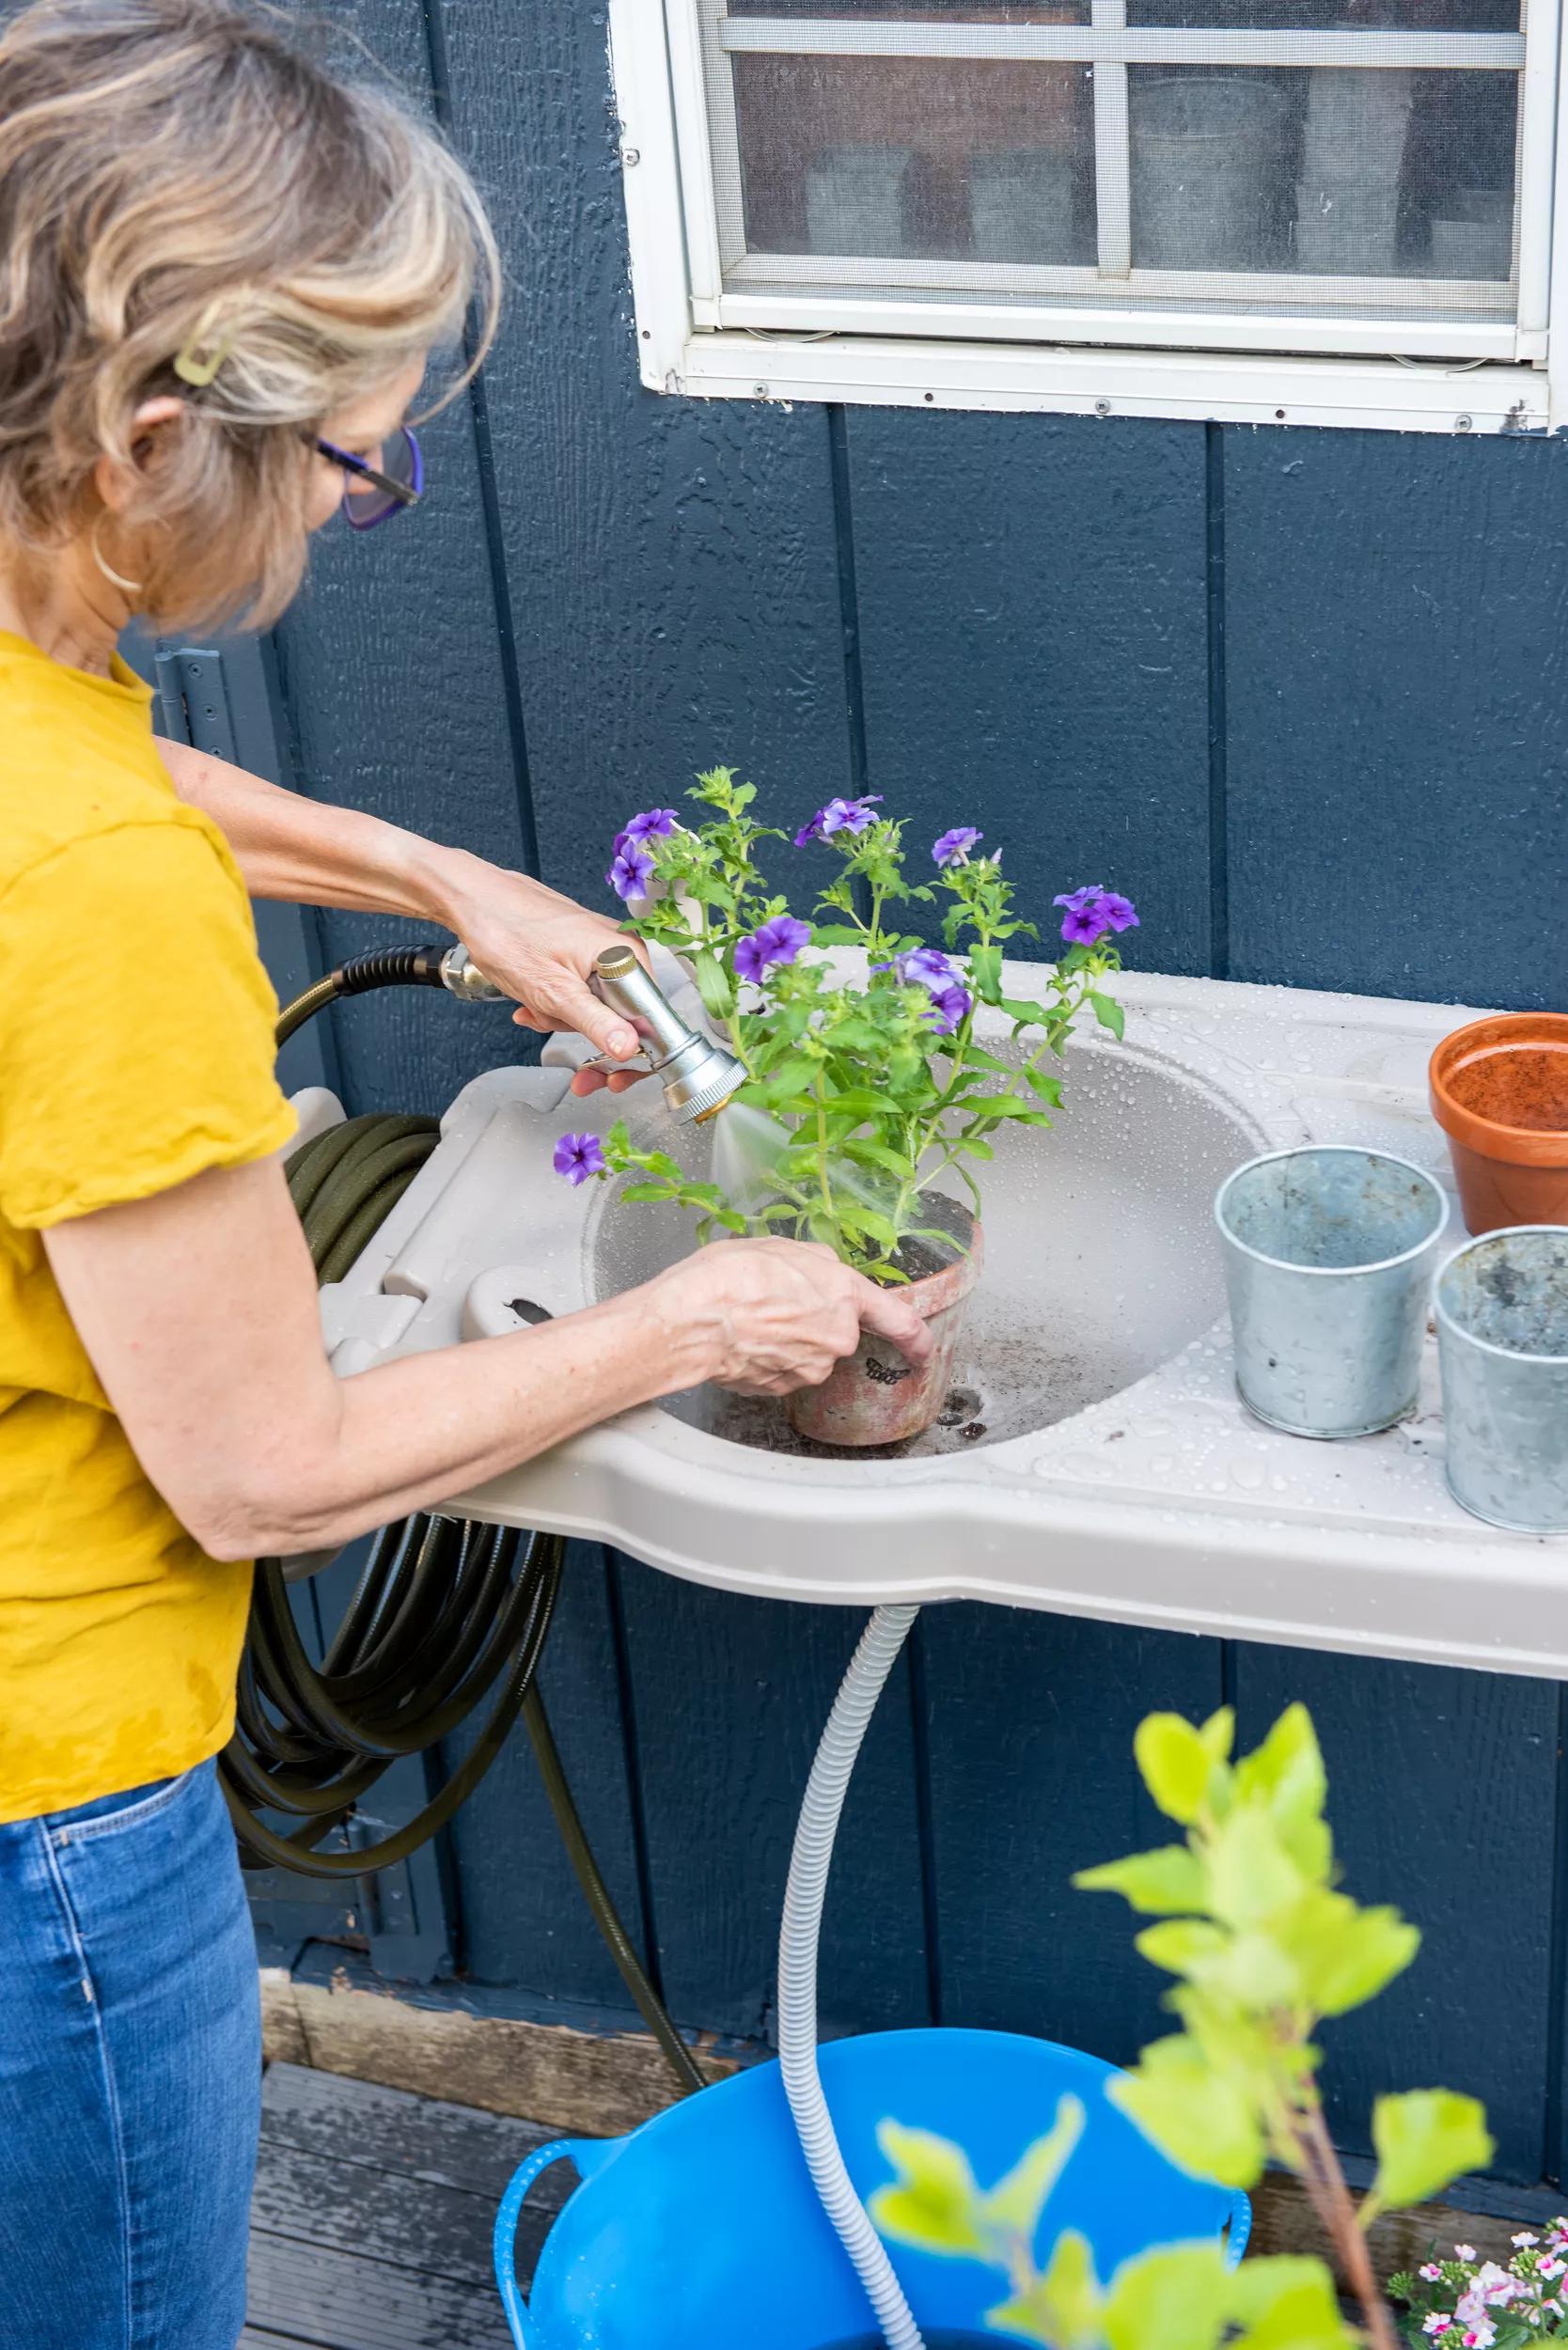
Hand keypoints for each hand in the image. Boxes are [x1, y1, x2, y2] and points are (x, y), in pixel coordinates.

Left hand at [436, 864, 650, 1095]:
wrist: (474, 901)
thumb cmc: (507, 934)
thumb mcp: (553, 992)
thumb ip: (595, 1022)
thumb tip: (629, 1047)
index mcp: (625, 956)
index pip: (652, 1019)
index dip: (633, 1055)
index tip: (612, 1079)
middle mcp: (621, 951)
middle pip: (626, 1018)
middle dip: (590, 1040)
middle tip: (577, 1073)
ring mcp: (601, 950)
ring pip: (598, 1008)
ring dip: (564, 1021)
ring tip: (535, 1010)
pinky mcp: (581, 952)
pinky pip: (581, 991)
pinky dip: (557, 1005)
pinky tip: (532, 1003)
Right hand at [638, 1238, 932, 1397]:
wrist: (690, 1322)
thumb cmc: (729, 1278)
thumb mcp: (779, 1247)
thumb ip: (814, 1262)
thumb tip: (822, 1271)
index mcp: (843, 1295)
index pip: (898, 1320)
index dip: (915, 1337)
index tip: (923, 1349)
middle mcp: (835, 1338)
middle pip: (836, 1331)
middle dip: (813, 1319)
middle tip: (774, 1300)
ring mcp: (809, 1369)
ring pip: (808, 1352)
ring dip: (787, 1339)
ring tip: (749, 1317)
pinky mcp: (780, 1389)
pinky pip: (782, 1370)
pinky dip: (766, 1358)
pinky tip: (742, 1339)